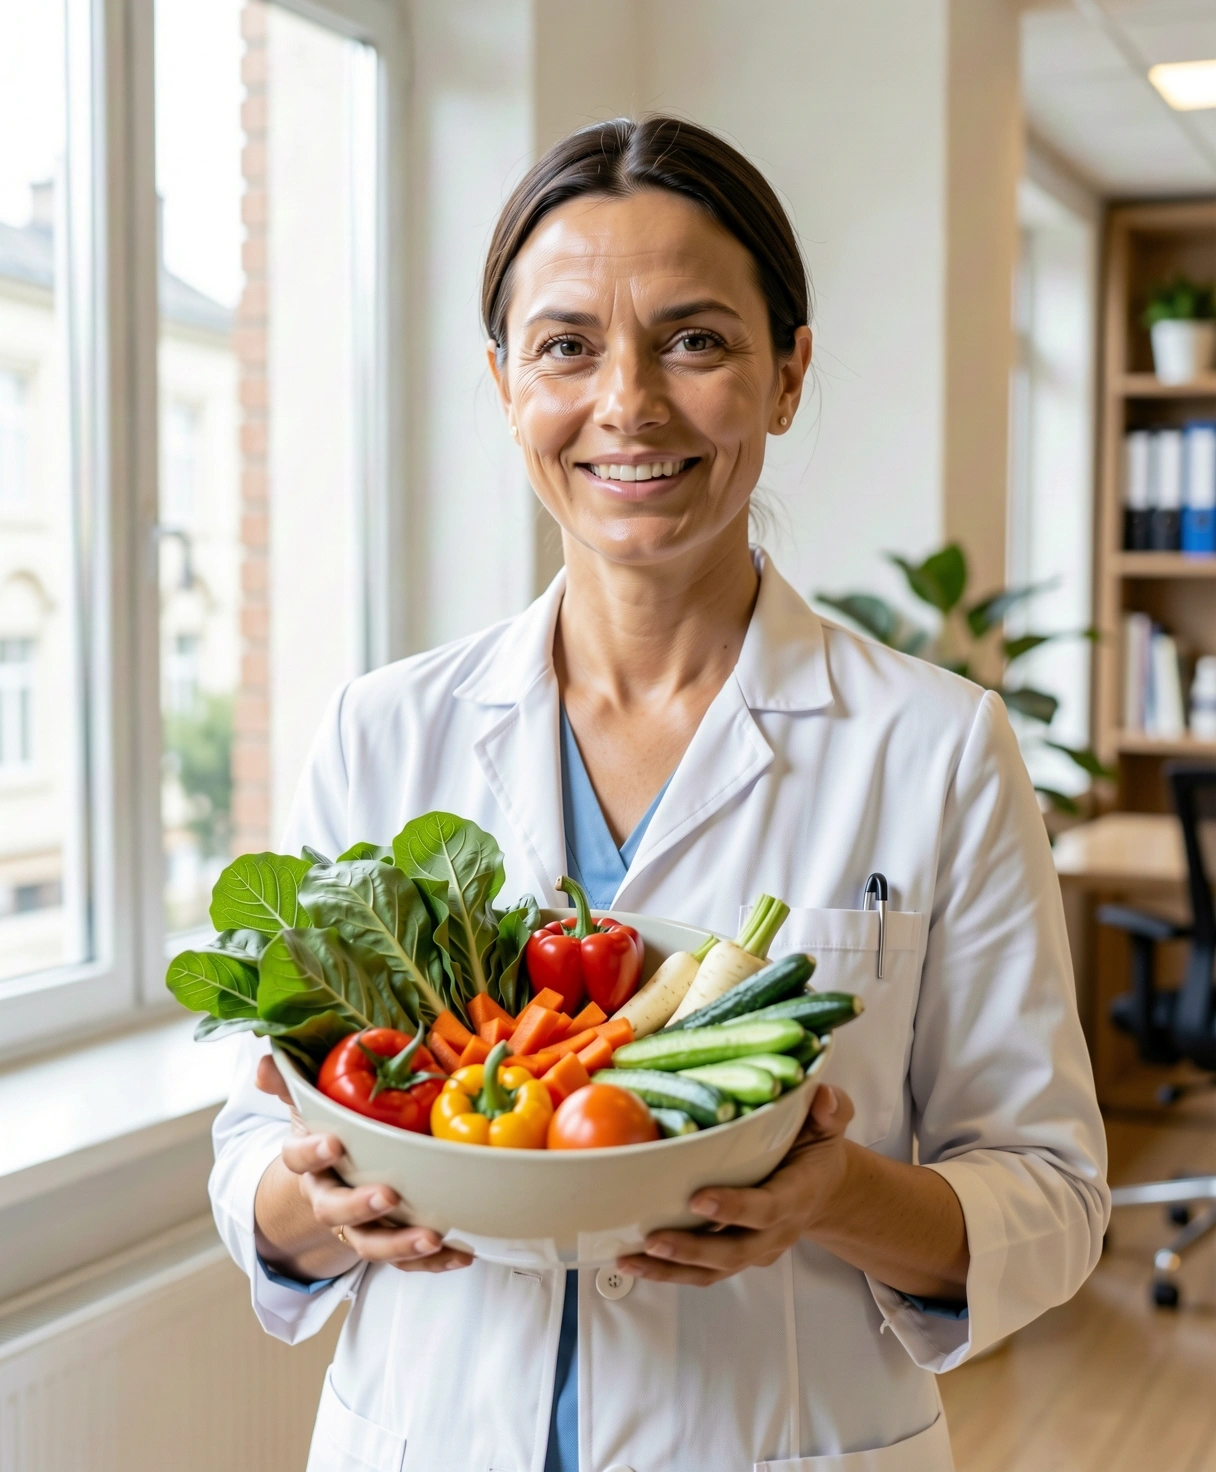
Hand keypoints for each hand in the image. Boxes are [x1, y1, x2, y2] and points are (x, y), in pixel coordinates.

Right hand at [255, 1054, 472, 1277]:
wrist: (330, 1188)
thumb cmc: (330, 1135)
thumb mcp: (311, 1106)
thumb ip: (292, 1083)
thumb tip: (265, 1057)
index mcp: (309, 1163)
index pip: (298, 1159)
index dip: (312, 1152)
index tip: (333, 1143)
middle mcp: (328, 1199)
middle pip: (334, 1210)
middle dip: (360, 1205)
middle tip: (388, 1195)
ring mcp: (357, 1226)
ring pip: (371, 1244)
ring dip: (400, 1244)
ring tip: (432, 1237)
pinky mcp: (387, 1245)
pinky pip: (407, 1261)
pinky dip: (434, 1261)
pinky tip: (462, 1254)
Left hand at [617, 1084, 853, 1286]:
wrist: (822, 1189)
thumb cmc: (815, 1149)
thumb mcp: (828, 1124)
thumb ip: (830, 1111)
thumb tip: (823, 1096)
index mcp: (796, 1196)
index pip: (767, 1208)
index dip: (735, 1207)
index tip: (698, 1198)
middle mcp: (775, 1232)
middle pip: (734, 1251)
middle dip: (692, 1249)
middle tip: (653, 1239)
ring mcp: (754, 1250)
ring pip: (713, 1270)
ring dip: (670, 1269)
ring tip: (630, 1259)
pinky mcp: (733, 1258)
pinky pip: (701, 1273)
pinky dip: (666, 1273)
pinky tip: (632, 1262)